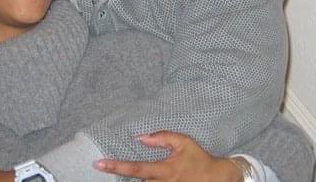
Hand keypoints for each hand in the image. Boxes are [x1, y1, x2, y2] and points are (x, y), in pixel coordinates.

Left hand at [93, 131, 241, 181]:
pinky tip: (140, 177)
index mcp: (164, 170)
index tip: (98, 163)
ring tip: (117, 171)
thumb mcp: (183, 142)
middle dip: (119, 176)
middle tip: (103, 167)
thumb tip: (140, 137)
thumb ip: (162, 137)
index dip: (116, 166)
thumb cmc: (198, 158)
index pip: (136, 168)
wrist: (217, 179)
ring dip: (131, 181)